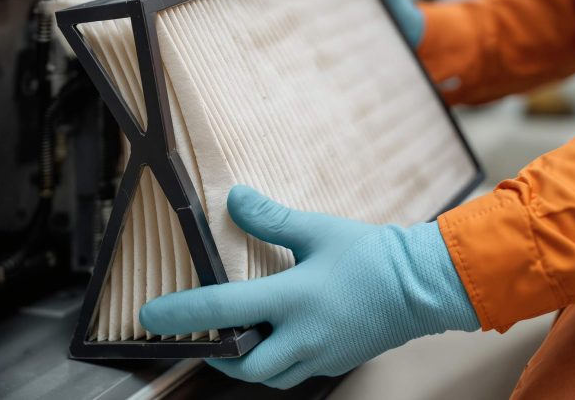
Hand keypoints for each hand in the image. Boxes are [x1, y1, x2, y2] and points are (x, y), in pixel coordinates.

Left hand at [139, 185, 478, 388]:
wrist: (425, 286)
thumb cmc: (374, 256)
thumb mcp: (319, 230)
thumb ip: (272, 219)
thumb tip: (236, 198)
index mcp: (295, 299)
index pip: (224, 310)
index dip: (181, 313)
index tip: (150, 317)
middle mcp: (303, 336)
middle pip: (243, 365)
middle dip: (214, 356)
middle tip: (199, 336)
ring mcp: (321, 354)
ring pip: (268, 376)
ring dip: (244, 362)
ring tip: (233, 338)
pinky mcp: (336, 361)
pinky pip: (294, 373)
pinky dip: (274, 362)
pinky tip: (274, 338)